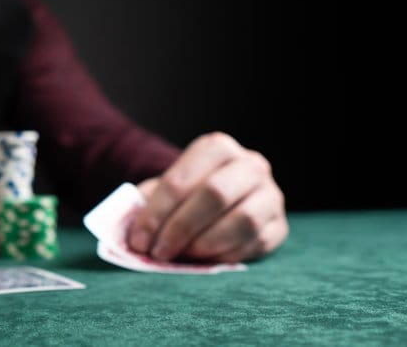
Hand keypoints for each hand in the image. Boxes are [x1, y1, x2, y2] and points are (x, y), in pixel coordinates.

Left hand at [126, 131, 286, 262]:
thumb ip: (145, 204)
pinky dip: (226, 255)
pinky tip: (205, 259)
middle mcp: (250, 164)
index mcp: (216, 147)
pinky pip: (256, 243)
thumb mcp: (164, 189)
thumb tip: (127, 233)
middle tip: (159, 252)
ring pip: (242, 219)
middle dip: (181, 227)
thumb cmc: (187, 194)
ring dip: (206, 243)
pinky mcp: (280, 225)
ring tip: (182, 255)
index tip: (138, 240)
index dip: (156, 214)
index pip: (180, 180)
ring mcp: (270, 194)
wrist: (224, 198)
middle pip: (215, 194)